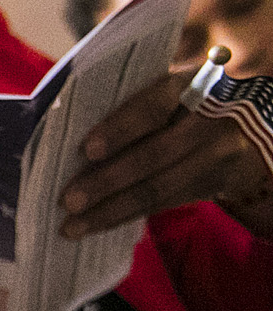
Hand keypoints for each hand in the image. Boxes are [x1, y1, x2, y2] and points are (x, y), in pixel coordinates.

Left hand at [62, 68, 272, 239]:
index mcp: (190, 86)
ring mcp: (219, 153)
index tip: (86, 150)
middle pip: (155, 154)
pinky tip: (98, 225)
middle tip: (68, 201)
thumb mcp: (172, 92)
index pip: (152, 107)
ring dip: (112, 209)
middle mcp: (211, 118)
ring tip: (73, 225)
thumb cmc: (184, 105)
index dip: (119, 129)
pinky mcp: (217, 183)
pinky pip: (167, 203)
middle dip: (107, 181)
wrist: (248, 128)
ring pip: (160, 187)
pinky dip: (128, 215)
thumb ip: (133, 103)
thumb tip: (62, 125)